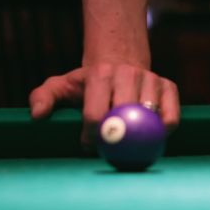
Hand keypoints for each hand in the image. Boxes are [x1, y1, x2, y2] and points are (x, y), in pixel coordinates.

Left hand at [28, 63, 179, 145]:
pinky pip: (171, 116)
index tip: (88, 145)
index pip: (96, 114)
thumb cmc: (86, 81)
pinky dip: (164, 131)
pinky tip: (152, 137)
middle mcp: (128, 73)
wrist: (119, 60)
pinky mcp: (168, 86)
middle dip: (116, 138)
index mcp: (100, 74)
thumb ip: (43, 97)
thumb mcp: (60, 85)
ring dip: (141, 136)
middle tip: (110, 149)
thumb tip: (37, 116)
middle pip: (125, 116)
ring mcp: (150, 79)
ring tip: (129, 145)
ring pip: (149, 117)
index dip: (91, 137)